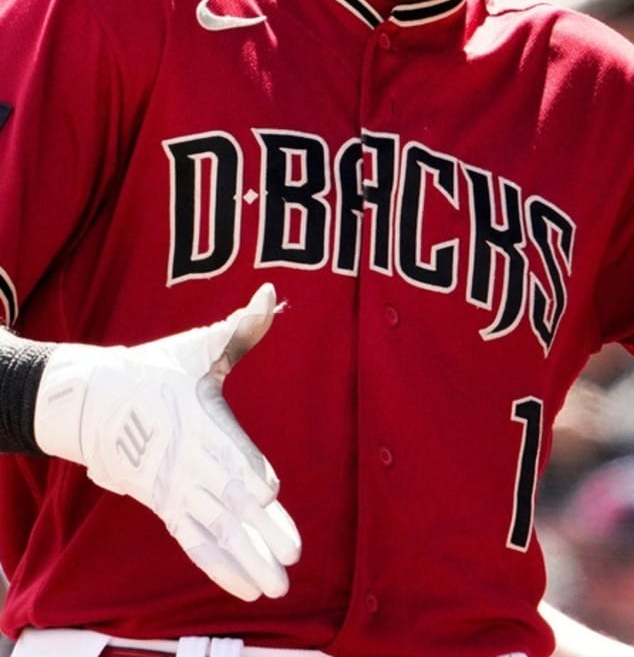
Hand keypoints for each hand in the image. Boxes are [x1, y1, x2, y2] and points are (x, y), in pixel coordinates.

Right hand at [34, 284, 301, 600]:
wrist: (93, 403)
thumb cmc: (157, 370)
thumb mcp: (199, 345)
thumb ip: (241, 327)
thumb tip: (271, 294)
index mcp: (198, 422)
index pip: (226, 451)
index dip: (248, 471)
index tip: (270, 493)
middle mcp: (187, 464)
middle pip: (228, 503)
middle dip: (260, 532)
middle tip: (293, 559)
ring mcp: (175, 491)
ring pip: (214, 532)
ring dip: (246, 559)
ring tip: (279, 586)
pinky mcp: (167, 507)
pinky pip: (195, 542)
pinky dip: (220, 566)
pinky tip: (248, 586)